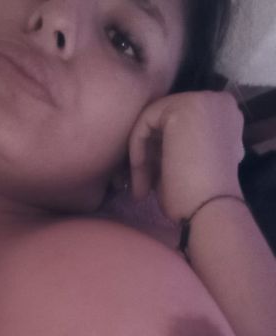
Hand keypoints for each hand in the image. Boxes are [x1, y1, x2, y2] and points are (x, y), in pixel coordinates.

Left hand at [127, 91, 245, 223]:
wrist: (210, 209)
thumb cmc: (199, 199)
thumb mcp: (186, 167)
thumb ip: (173, 149)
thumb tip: (150, 148)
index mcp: (224, 116)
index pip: (180, 127)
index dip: (160, 155)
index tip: (152, 184)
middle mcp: (217, 101)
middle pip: (165, 122)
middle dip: (149, 156)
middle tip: (142, 189)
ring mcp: (202, 100)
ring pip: (153, 122)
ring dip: (142, 158)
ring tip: (141, 191)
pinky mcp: (183, 106)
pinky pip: (145, 122)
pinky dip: (137, 150)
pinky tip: (141, 176)